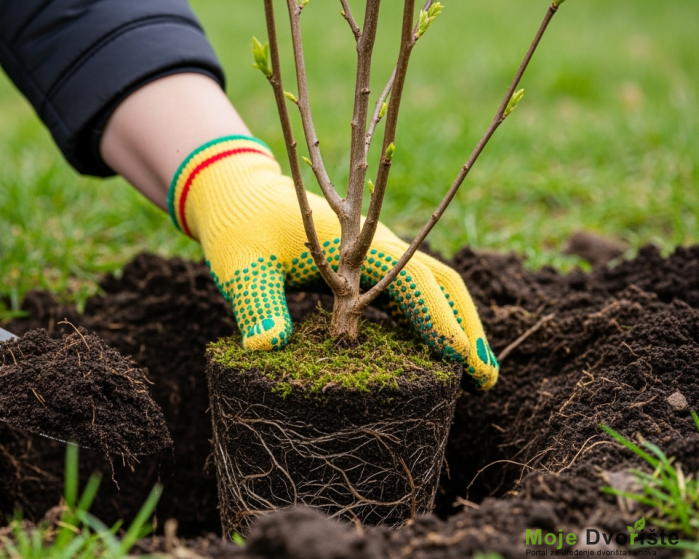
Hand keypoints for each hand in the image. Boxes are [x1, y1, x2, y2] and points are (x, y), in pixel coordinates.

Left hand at [169, 136, 497, 389]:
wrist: (236, 193)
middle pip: (440, 281)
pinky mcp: (364, 263)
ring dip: (457, 322)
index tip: (465, 360)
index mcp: (353, 242)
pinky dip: (431, 318)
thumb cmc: (240, 229)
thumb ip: (259, 306)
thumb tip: (266, 346)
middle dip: (467, 327)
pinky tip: (436, 353)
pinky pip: (410, 290)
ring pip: (432, 284)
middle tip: (486, 379)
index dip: (440, 321)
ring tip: (477, 373)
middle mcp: (374, 243)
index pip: (412, 282)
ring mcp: (373, 251)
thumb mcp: (243, 268)